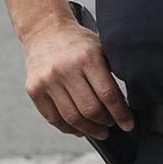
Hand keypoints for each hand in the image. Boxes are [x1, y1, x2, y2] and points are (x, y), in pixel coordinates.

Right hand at [21, 16, 131, 139]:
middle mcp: (65, 69)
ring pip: (72, 118)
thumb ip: (112, 72)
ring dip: (89, 129)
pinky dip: (68, 128)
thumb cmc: (79, 43)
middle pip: (90, 109)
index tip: (128, 124)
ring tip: (99, 131)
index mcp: (87, 58)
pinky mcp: (34, 90)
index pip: (108, 94)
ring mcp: (47, 81)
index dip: (121, 114)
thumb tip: (127, 103)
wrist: (45, 32)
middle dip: (105, 122)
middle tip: (112, 125)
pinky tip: (79, 129)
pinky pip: (53, 118)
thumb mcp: (101, 48)